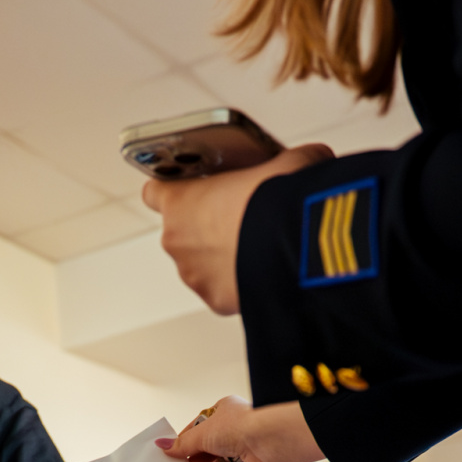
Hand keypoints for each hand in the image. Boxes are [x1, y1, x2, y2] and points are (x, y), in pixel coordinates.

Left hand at [142, 145, 334, 313]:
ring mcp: (193, 275)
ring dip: (222, 257)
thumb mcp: (288, 161)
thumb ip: (281, 160)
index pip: (155, 192)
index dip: (177, 190)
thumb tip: (306, 161)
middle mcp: (176, 240)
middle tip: (242, 218)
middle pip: (182, 231)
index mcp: (179, 200)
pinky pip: (223, 289)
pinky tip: (265, 271)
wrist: (299, 247)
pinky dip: (239, 283)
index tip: (194, 190)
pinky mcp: (215, 301)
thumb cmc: (281, 198)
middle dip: (207, 226)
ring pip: (201, 264)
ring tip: (258, 247)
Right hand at [159, 397, 325, 461]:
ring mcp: (245, 450)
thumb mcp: (203, 433)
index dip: (185, 445)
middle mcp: (235, 431)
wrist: (272, 441)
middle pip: (207, 454)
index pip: (197, 431)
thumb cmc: (243, 426)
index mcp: (223, 413)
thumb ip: (182, 443)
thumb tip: (162, 445)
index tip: (173, 455)